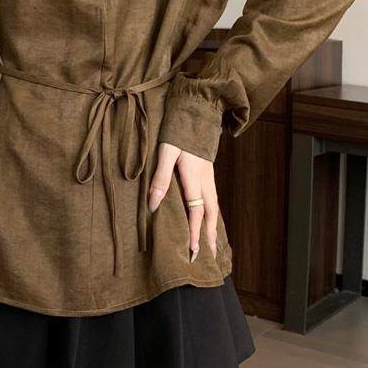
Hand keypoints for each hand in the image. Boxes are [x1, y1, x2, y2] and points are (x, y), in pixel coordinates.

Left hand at [148, 142, 217, 262]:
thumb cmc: (178, 130)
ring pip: (214, 207)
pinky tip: (210, 219)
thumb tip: (153, 205)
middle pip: (210, 214)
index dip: (193, 233)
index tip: (192, 252)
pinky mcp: (208, 171)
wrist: (197, 110)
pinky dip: (213, 213)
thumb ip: (160, 178)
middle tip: (208, 257)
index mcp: (194, 177)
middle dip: (209, 236)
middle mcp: (205, 180)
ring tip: (212, 244)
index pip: (195, 212)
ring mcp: (209, 175)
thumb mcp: (166, 152)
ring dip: (213, 227)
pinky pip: (213, 198)